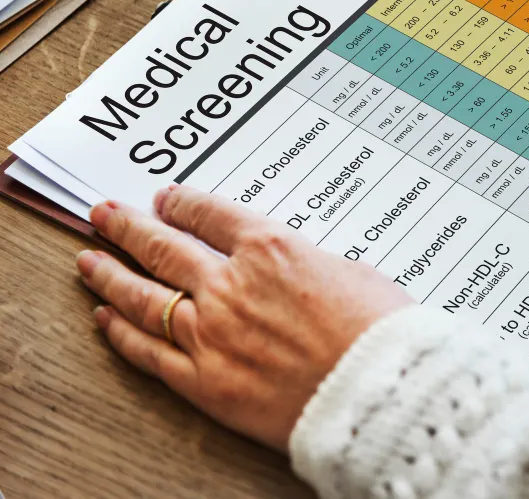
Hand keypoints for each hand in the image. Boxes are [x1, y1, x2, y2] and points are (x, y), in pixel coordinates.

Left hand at [76, 185, 412, 451]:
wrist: (379, 390)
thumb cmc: (379, 331)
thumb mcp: (352, 272)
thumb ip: (307, 264)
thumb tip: (291, 269)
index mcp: (270, 248)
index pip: (210, 214)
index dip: (182, 203)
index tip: (167, 200)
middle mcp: (230, 285)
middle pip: (163, 247)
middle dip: (128, 227)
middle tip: (104, 215)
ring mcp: (211, 333)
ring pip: (144, 296)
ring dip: (110, 274)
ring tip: (89, 261)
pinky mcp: (205, 382)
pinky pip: (150, 352)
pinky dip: (123, 334)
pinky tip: (106, 319)